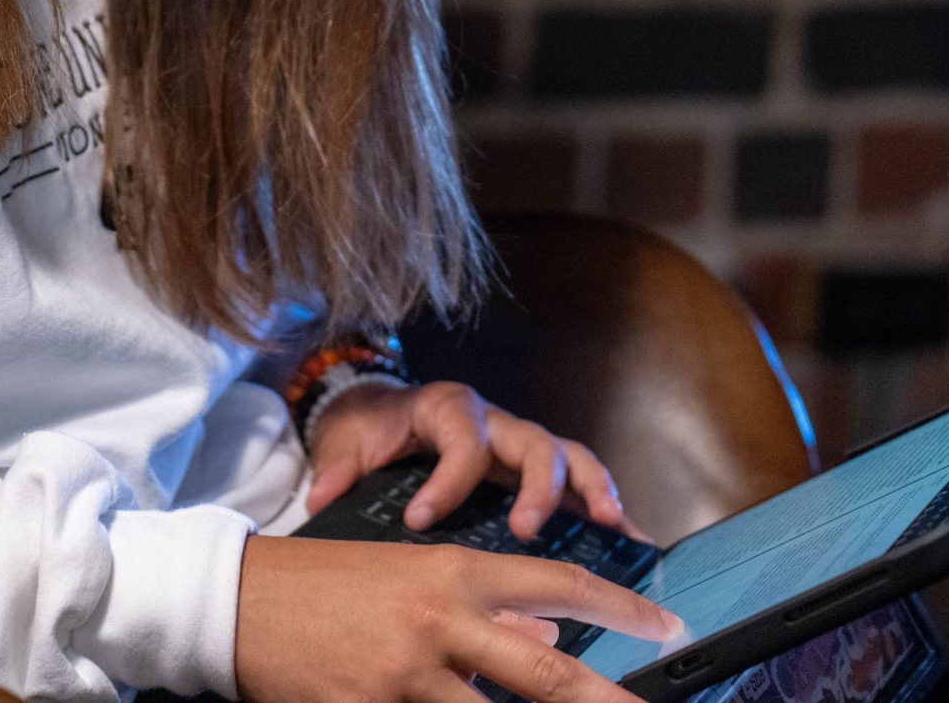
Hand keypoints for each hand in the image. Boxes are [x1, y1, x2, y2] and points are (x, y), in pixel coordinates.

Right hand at [234, 534, 681, 702]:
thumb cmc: (326, 585)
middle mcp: (439, 623)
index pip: (558, 584)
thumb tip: (551, 637)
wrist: (235, 602)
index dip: (622, 608)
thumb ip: (484, 605)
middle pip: (547, 676)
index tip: (669, 625)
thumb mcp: (411, 574)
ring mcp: (404, 679)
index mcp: (452, 574)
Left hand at [303, 380, 640, 541]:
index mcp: (447, 409)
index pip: (460, 442)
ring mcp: (519, 443)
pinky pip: (580, 480)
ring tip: (609, 524)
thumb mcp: (347, 441)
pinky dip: (606, 505)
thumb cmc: (371, 428)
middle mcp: (493, 421)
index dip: (447, 482)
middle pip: (531, 442)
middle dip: (536, 486)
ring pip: (568, 455)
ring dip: (590, 489)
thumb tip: (317, 498)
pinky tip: (631, 538)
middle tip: (527, 529)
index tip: (422, 520)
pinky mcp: (535, 468)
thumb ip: (337, 469)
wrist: (381, 410)